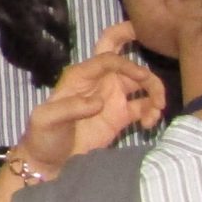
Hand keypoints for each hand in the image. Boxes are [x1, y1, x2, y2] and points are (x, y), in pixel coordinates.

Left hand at [12, 24, 163, 176]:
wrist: (50, 162)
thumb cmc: (44, 136)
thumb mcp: (47, 119)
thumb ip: (70, 108)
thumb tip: (99, 102)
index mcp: (80, 76)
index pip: (107, 58)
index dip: (126, 63)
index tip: (141, 77)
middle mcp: (98, 82)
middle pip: (121, 56)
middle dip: (135, 40)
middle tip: (157, 40)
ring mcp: (112, 98)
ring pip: (141, 83)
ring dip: (155, 90)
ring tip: (157, 109)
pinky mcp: (121, 117)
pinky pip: (144, 107)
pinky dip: (152, 112)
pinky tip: (149, 124)